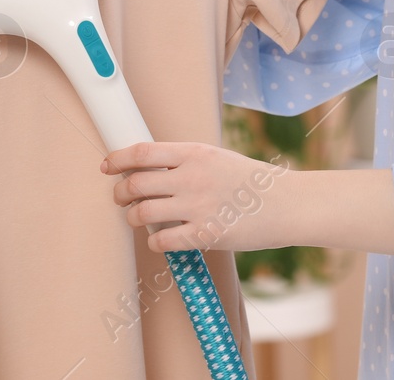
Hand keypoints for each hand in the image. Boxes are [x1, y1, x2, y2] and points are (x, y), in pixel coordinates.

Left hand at [99, 141, 290, 252]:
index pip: (143, 152)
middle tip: (120, 198)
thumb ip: (185, 162)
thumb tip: (150, 168)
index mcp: (194, 153)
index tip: (107, 166)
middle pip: (137, 183)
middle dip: (120, 193)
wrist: (285, 204)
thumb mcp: (216, 158)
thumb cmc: (250, 181)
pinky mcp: (206, 233)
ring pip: (144, 212)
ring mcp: (198, 206)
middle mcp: (192, 177)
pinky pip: (163, 240)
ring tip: (136, 218)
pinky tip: (158, 240)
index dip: (118, 159)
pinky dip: (154, 241)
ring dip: (133, 217)